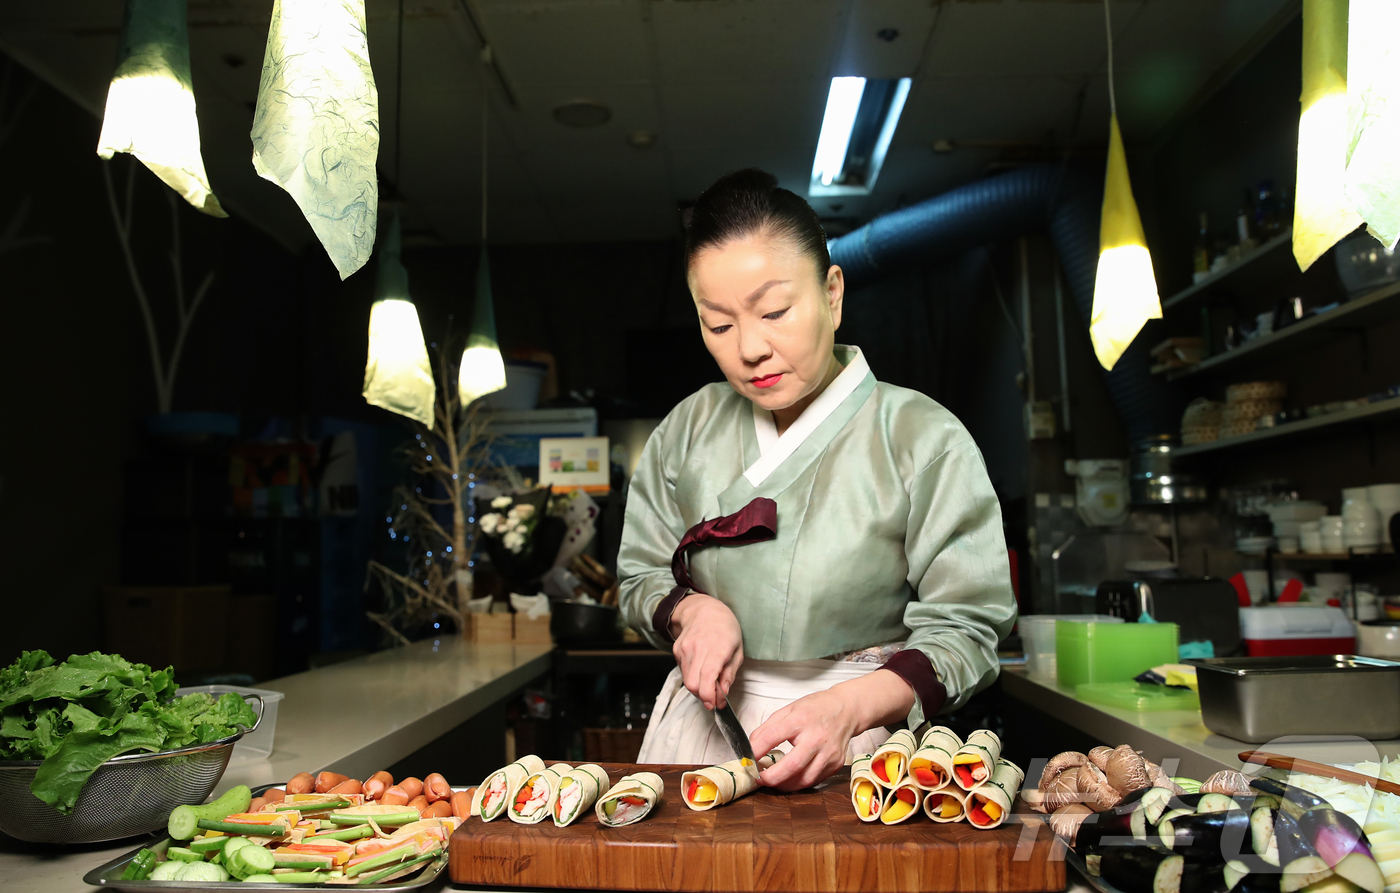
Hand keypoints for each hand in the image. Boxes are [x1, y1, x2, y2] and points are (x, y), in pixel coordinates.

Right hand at [669, 592, 743, 709]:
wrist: (705, 610)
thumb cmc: (726, 629)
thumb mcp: (737, 651)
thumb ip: (730, 674)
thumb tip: (723, 695)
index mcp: (717, 648)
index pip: (707, 677)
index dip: (709, 696)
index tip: (714, 704)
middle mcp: (698, 648)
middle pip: (693, 684)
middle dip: (702, 696)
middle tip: (713, 697)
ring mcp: (684, 649)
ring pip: (686, 680)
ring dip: (698, 687)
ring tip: (709, 682)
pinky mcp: (676, 650)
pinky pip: (683, 671)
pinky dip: (692, 676)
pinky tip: (700, 668)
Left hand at [749, 669, 916, 791]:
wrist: (847, 710)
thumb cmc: (816, 708)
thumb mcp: (788, 710)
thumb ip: (768, 727)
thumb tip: (751, 746)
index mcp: (801, 720)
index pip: (773, 736)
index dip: (756, 750)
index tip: (746, 760)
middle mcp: (816, 738)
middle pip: (792, 766)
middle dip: (771, 777)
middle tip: (758, 778)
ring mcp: (829, 753)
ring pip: (804, 779)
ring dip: (784, 784)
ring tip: (773, 780)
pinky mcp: (836, 764)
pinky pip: (815, 780)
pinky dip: (799, 782)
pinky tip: (791, 778)